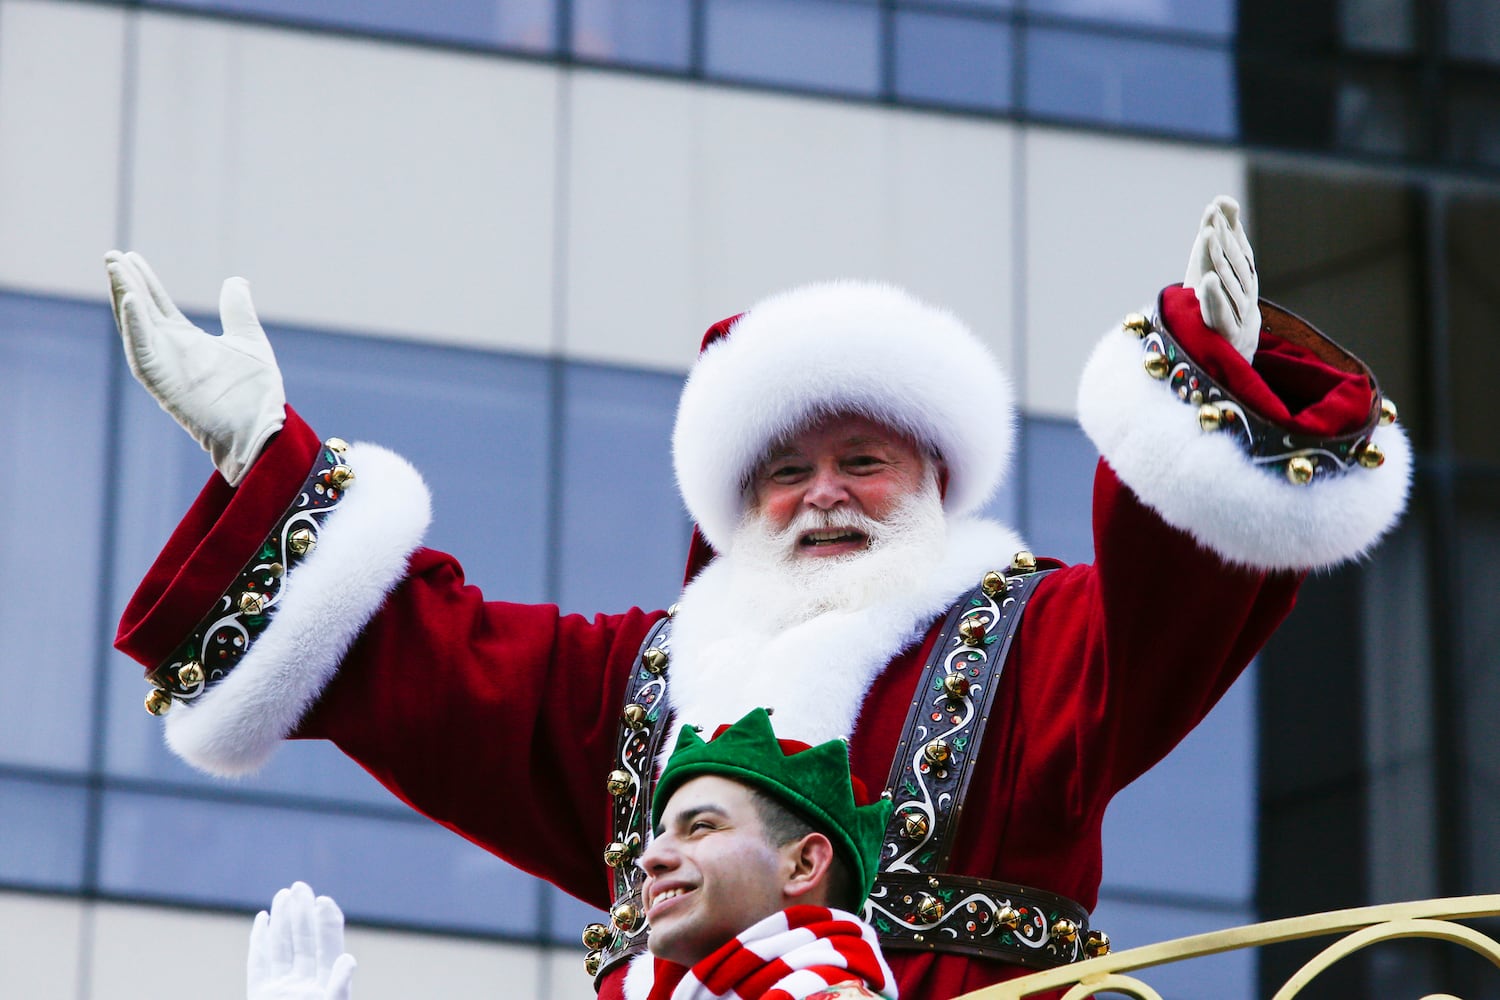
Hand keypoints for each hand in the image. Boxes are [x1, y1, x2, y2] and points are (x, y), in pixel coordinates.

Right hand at [105, 250, 286, 485]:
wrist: (262, 427)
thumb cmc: (256, 393)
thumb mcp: (248, 339)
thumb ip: (237, 311)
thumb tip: (235, 280)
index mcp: (186, 341)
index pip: (157, 304)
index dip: (145, 280)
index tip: (131, 257)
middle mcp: (170, 351)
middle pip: (139, 310)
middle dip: (125, 283)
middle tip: (111, 255)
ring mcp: (164, 366)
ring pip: (135, 326)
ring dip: (124, 296)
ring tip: (116, 268)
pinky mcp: (162, 383)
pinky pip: (142, 350)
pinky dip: (135, 325)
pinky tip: (131, 299)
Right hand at [247, 882, 356, 999]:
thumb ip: (339, 987)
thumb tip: (348, 959)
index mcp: (326, 985)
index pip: (329, 947)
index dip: (327, 922)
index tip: (323, 900)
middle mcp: (304, 983)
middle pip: (304, 941)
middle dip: (302, 913)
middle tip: (299, 886)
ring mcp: (281, 988)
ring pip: (281, 947)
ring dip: (282, 920)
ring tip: (283, 894)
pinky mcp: (260, 994)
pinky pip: (258, 963)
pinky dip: (259, 940)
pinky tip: (263, 918)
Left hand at [1183, 196, 1260, 361]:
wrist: (1234, 350)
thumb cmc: (1223, 304)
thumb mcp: (1219, 271)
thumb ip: (1223, 238)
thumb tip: (1222, 200)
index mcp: (1244, 279)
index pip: (1238, 250)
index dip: (1227, 229)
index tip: (1215, 207)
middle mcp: (1246, 294)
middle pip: (1234, 263)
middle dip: (1222, 239)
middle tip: (1210, 218)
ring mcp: (1239, 315)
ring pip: (1229, 284)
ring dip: (1217, 259)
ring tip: (1206, 236)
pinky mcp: (1226, 334)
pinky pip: (1220, 314)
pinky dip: (1214, 297)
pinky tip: (1206, 280)